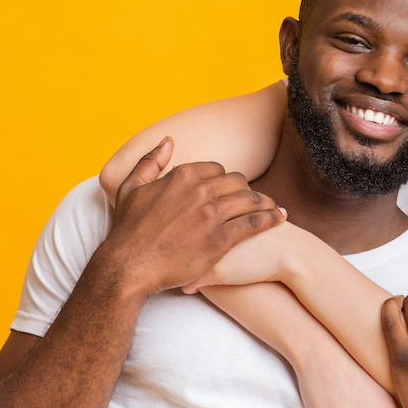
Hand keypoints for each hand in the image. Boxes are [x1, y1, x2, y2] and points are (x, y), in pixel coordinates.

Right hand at [101, 137, 286, 297]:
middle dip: (247, 190)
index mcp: (181, 175)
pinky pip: (255, 222)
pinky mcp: (221, 239)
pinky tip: (280, 218)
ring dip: (265, 202)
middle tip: (255, 200)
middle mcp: (199, 191)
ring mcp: (211, 215)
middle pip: (239, 182)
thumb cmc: (127, 230)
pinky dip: (271, 218)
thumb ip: (150, 161)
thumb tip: (168, 140)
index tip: (230, 189)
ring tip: (273, 208)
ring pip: (250, 199)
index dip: (225, 180)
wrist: (129, 266)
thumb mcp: (130, 188)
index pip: (218, 169)